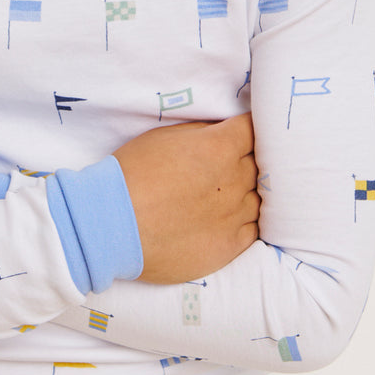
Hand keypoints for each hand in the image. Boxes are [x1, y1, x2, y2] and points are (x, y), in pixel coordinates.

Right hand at [114, 113, 258, 282]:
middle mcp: (235, 180)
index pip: (256, 129)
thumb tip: (224, 132)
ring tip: (225, 194)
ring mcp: (236, 215)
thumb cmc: (132, 174)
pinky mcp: (231, 245)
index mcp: (220, 147)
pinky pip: (254, 228)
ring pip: (261, 197)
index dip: (251, 130)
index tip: (245, 134)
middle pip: (262, 163)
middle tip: (232, 163)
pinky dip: (245, 220)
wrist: (112, 225)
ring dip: (249, 192)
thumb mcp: (165, 137)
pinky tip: (227, 217)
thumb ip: (204, 133)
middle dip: (250, 160)